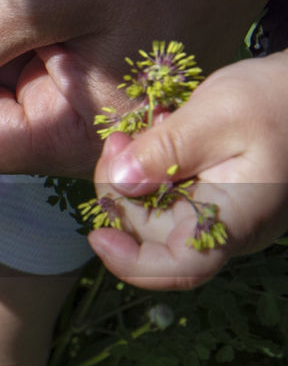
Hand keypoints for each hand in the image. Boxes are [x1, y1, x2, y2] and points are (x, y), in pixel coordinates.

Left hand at [87, 51, 287, 289]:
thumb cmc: (278, 97)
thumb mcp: (219, 112)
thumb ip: (167, 148)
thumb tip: (120, 183)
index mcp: (237, 218)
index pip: (179, 268)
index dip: (129, 262)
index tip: (97, 236)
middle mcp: (227, 229)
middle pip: (150, 234)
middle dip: (120, 191)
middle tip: (119, 139)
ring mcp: (219, 216)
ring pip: (152, 213)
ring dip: (132, 175)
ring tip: (143, 130)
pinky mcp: (210, 199)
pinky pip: (166, 196)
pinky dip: (149, 169)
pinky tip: (157, 134)